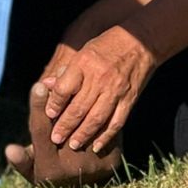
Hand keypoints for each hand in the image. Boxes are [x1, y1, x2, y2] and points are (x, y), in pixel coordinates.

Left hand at [39, 25, 156, 154]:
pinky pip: (116, 121)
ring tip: (72, 145)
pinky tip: (96, 145)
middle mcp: (99, 77)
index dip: (54, 104)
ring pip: (96, 118)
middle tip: (55, 138)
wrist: (141, 41)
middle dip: (65, 125)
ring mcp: (116, 90)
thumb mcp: (84, 51)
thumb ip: (66, 71)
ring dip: (83, 134)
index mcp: (84, 62)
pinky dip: (106, 136)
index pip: (64, 88)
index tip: (47, 115)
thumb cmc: (108, 44)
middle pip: (78, 107)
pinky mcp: (129, 98)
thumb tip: (46, 85)